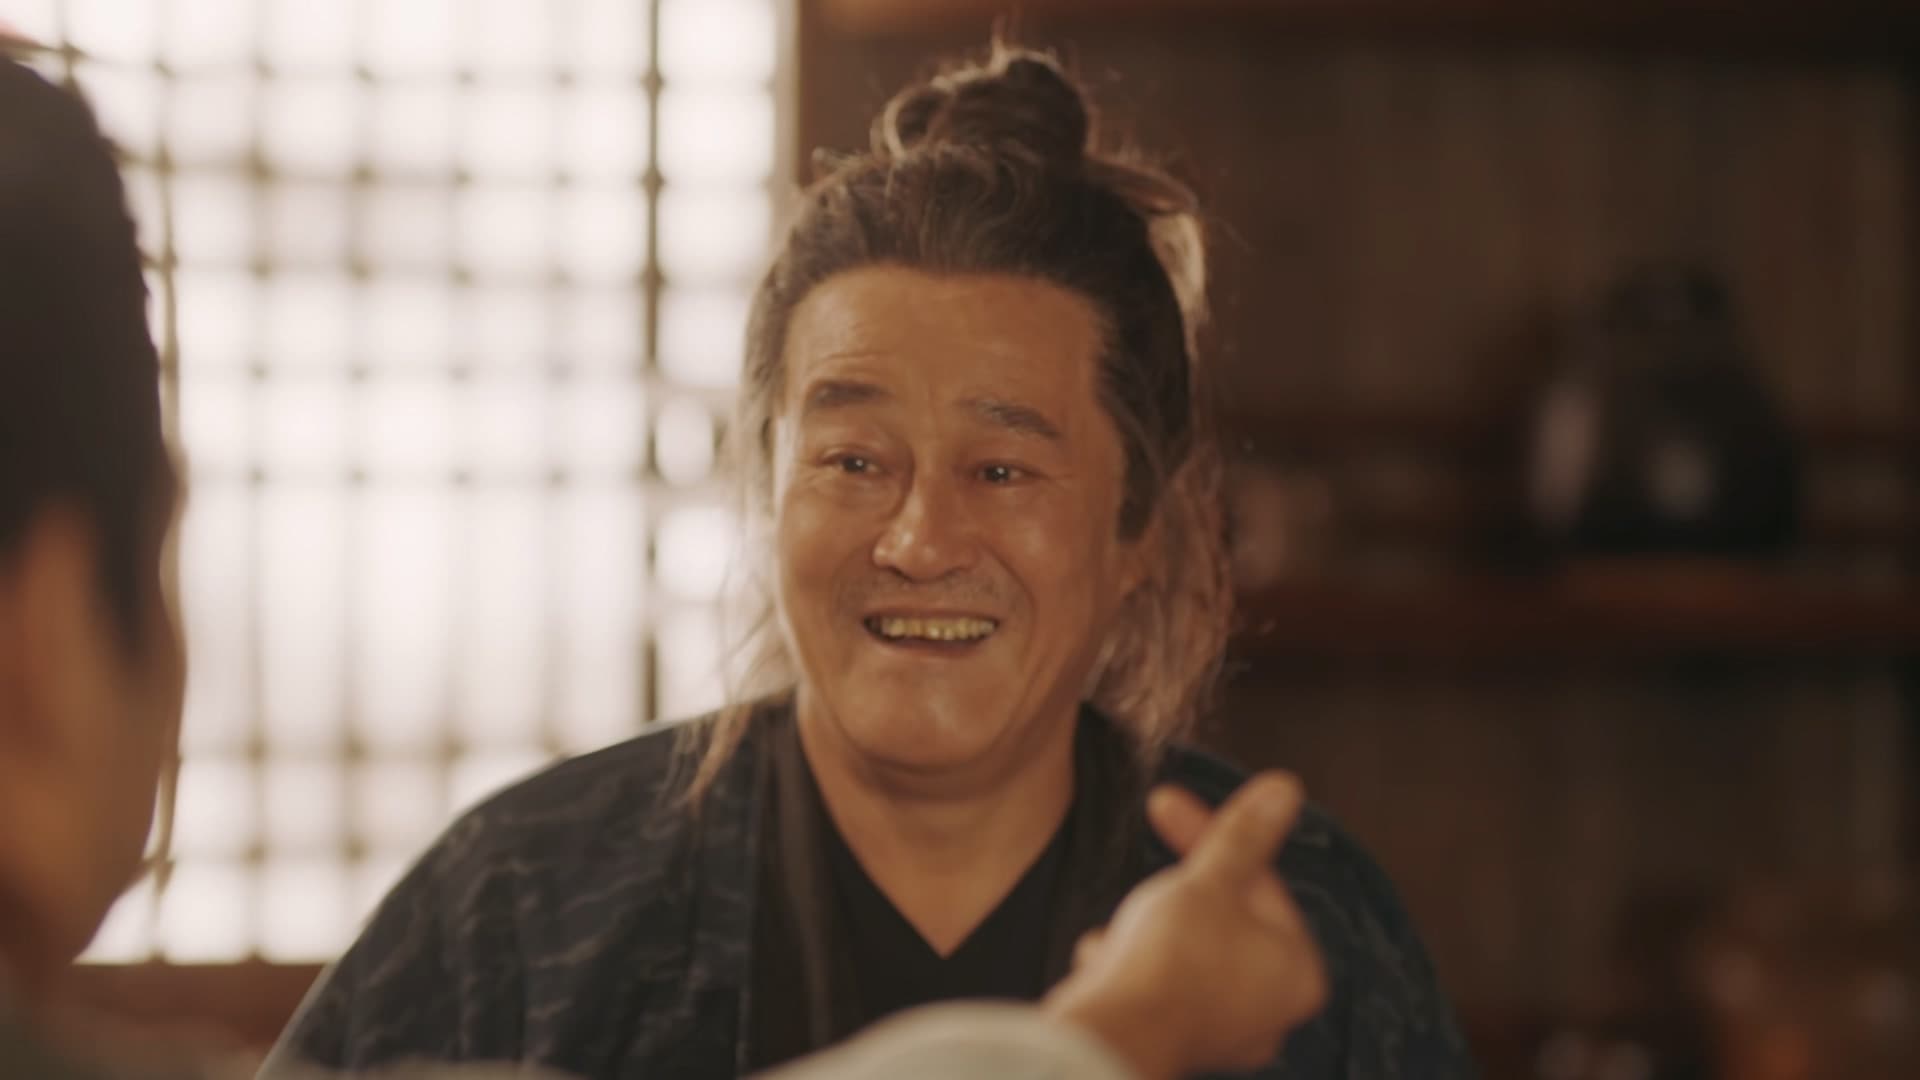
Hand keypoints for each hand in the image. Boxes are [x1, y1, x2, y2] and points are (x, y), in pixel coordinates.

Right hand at [1043, 772, 1327, 1079]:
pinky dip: (1130, 967)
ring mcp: (1224, 1031)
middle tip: (1144, 883)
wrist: (1110, 1036)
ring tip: (1123, 936)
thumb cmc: (1171, 961)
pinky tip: (1108, 966)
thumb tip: (1285, 788)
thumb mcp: (1207, 881)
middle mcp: (1270, 1011)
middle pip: (1221, 917)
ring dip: (1146, 931)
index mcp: (1298, 972)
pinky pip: (1156, 984)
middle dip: (1174, 895)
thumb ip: (1243, 836)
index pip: (1259, 880)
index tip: (1166, 803)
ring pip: (1182, 949)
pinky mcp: (1176, 1040)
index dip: (1210, 836)